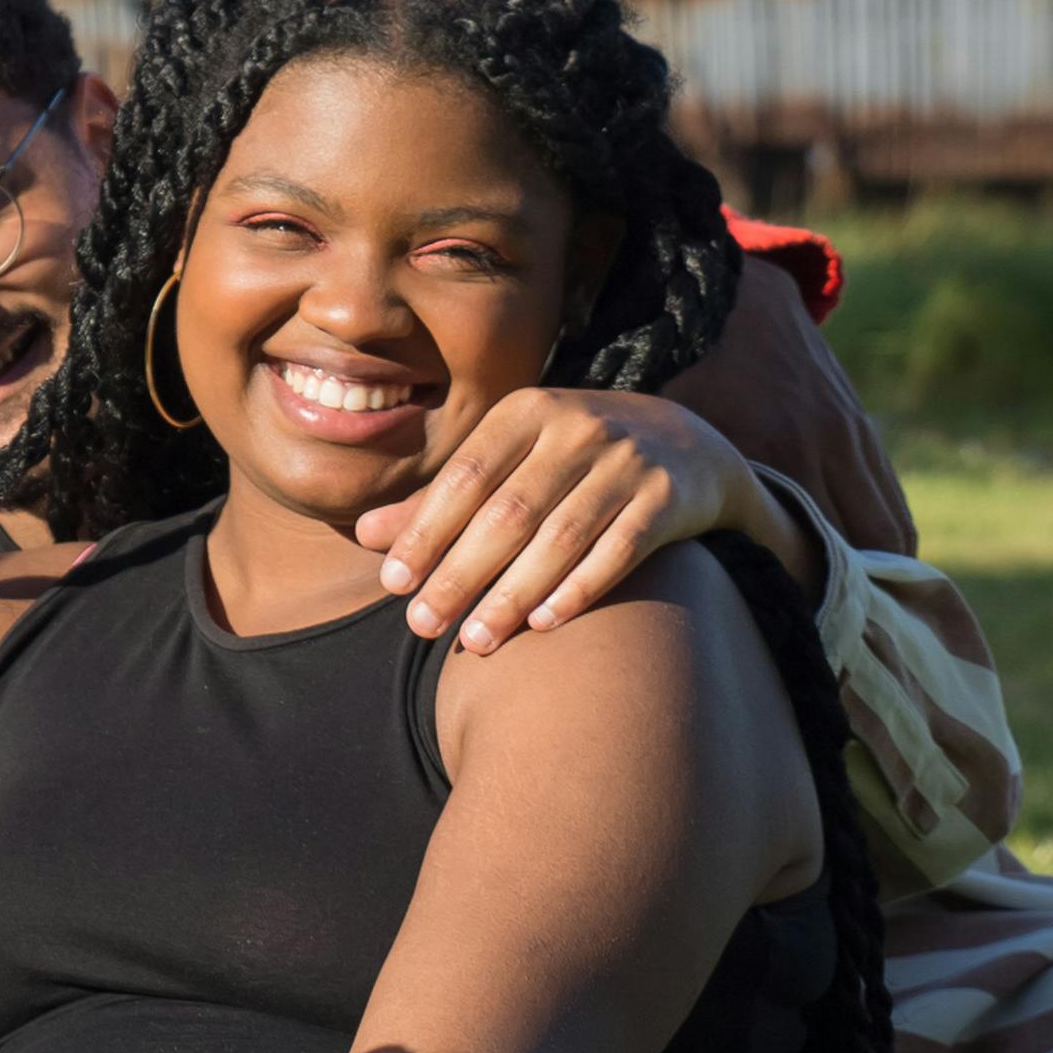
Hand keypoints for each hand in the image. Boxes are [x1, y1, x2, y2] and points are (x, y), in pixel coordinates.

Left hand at [355, 389, 770, 654]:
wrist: (687, 444)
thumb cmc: (571, 459)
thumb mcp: (510, 460)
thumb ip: (442, 499)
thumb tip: (365, 537)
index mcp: (527, 412)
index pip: (465, 477)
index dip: (426, 531)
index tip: (393, 583)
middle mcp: (578, 428)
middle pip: (508, 512)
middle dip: (460, 573)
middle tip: (423, 624)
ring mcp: (627, 462)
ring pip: (559, 538)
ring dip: (512, 594)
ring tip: (475, 639)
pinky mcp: (667, 498)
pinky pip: (617, 552)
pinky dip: (576, 590)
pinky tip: (540, 625)